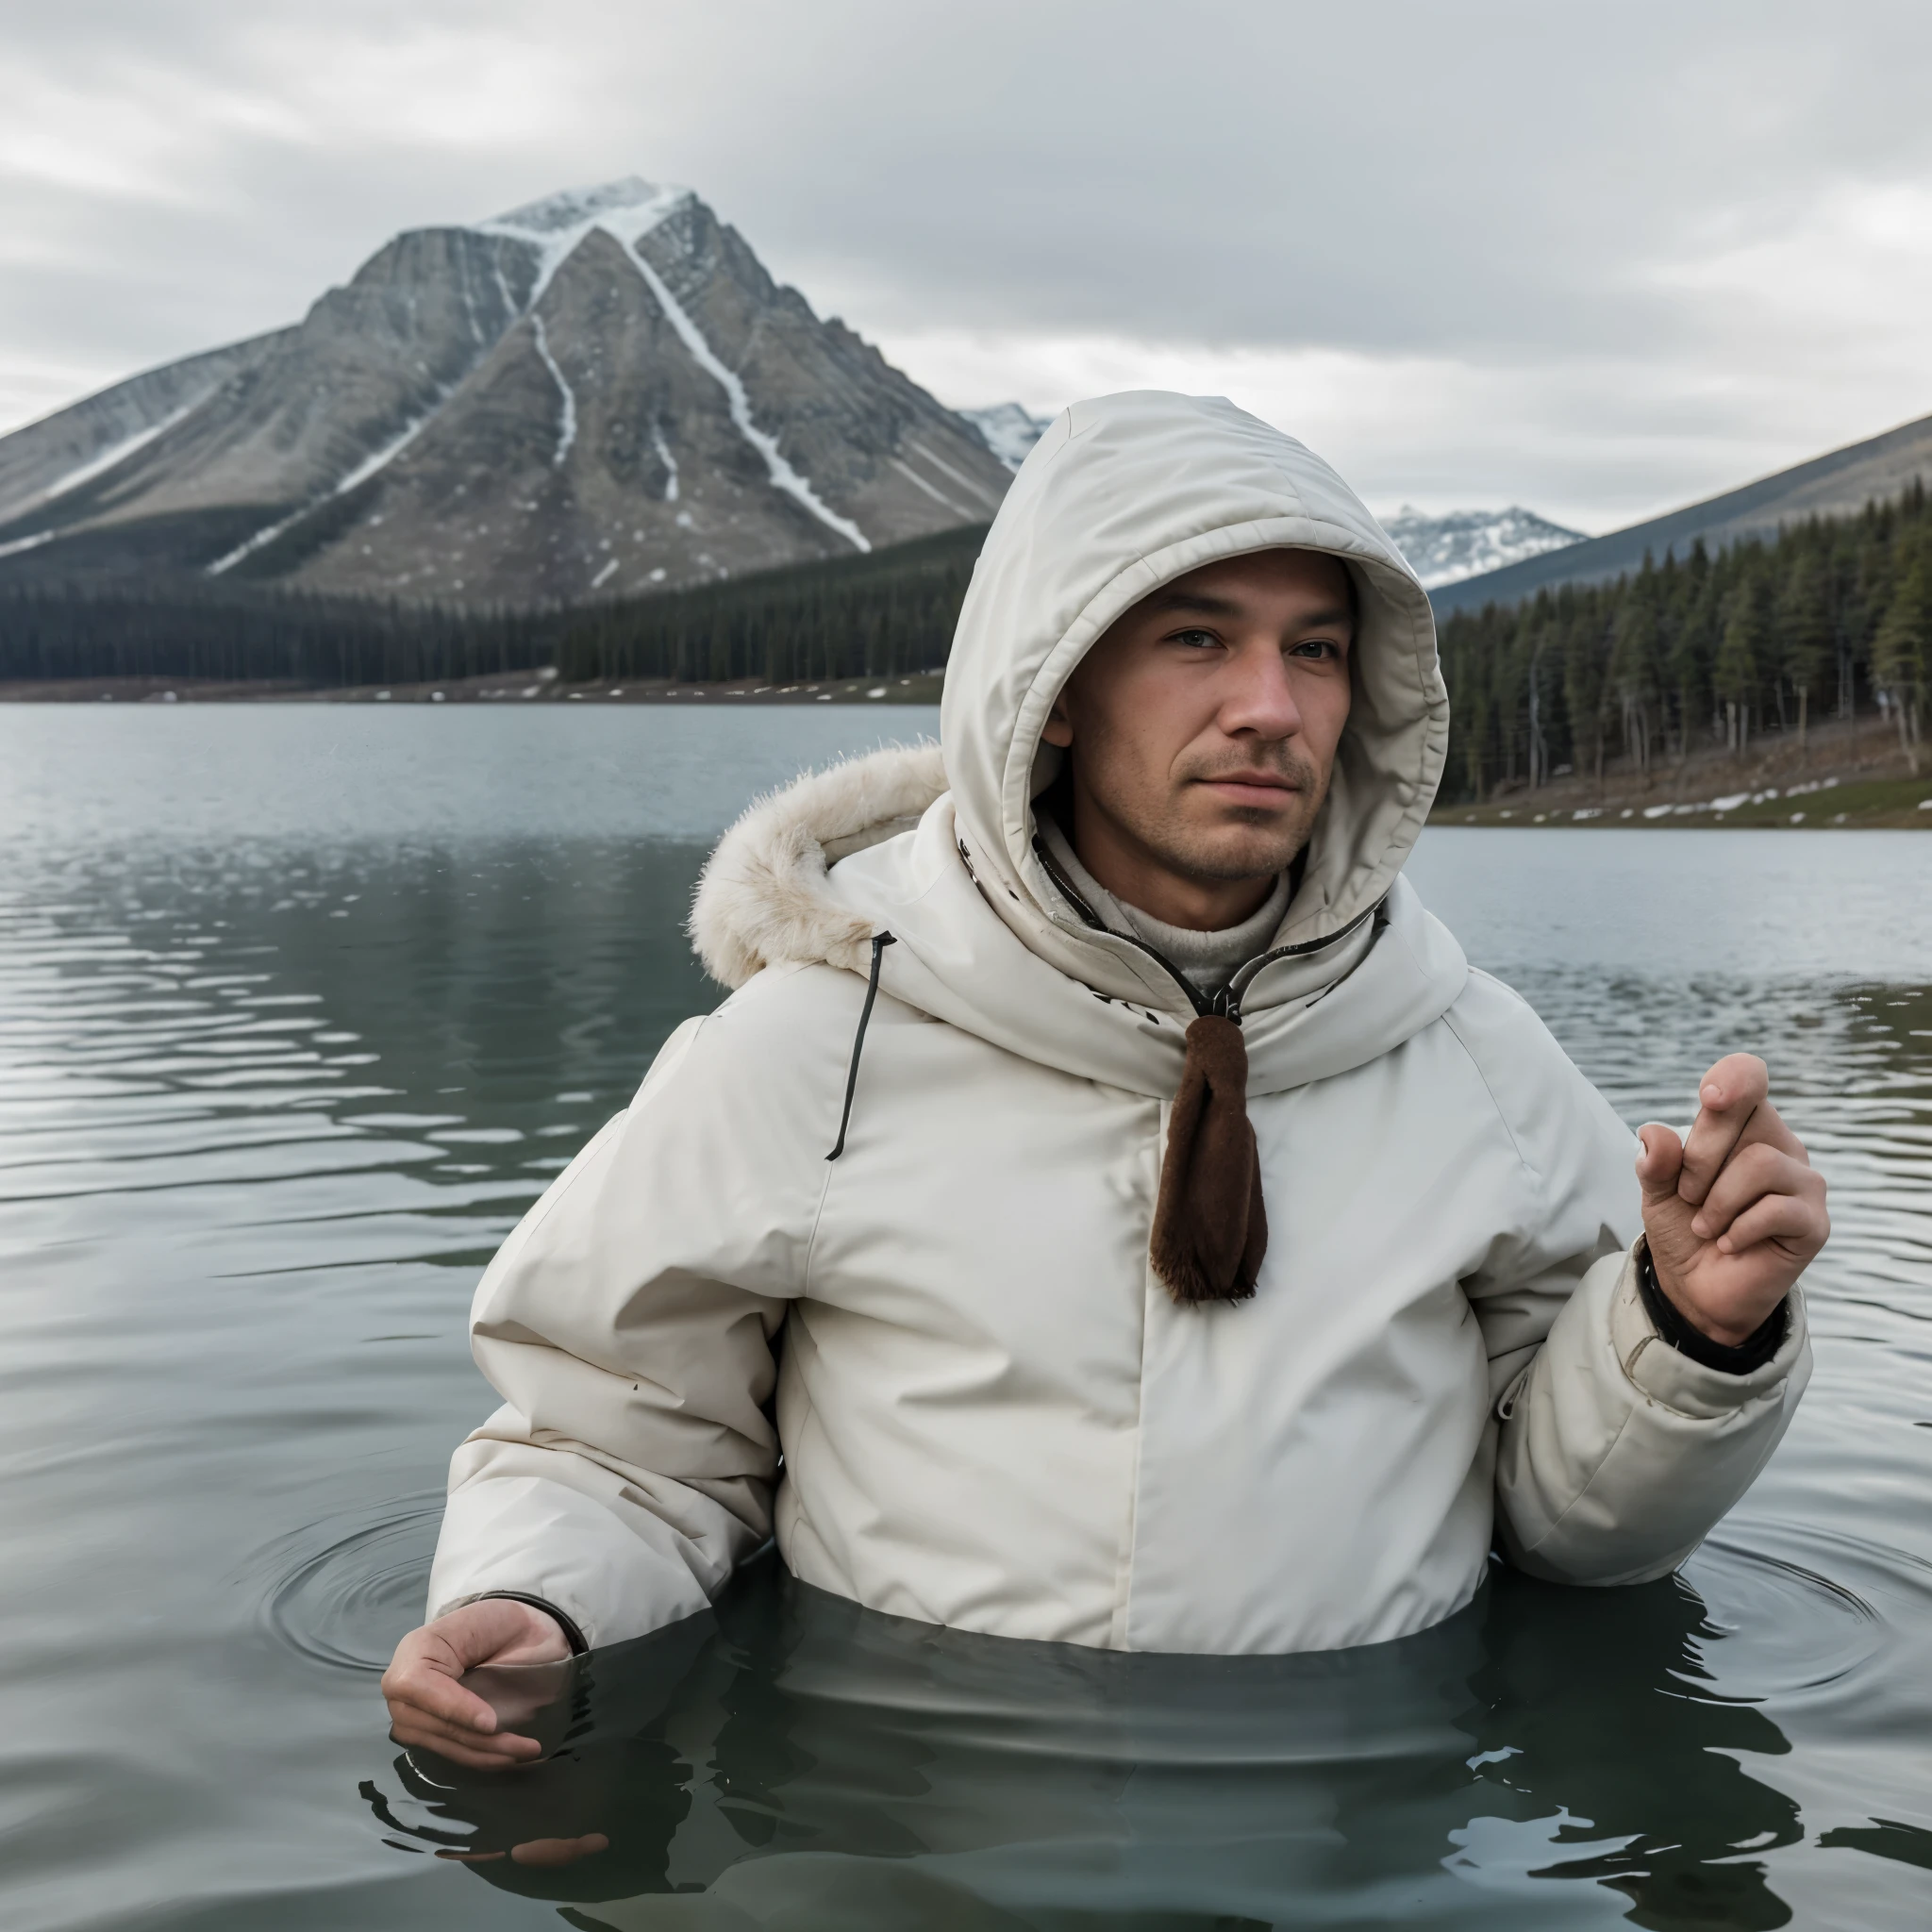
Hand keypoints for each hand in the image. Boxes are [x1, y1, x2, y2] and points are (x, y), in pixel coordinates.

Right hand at [381, 1598, 572, 1770]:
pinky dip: (480, 1758)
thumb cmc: (499, 1622)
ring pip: (443, 1746)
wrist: (514, 1628)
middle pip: (432, 1725)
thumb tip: (482, 1717)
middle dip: (479, 1740)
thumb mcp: (486, 1625)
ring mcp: (411, 1713)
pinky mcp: (425, 1732)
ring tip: (525, 1753)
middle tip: (525, 1746)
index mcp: (415, 1650)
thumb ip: (475, 1659)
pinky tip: (507, 1758)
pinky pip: (449, 1751)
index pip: (417, 1686)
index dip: (453, 1707)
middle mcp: (403, 1686)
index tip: (491, 1722)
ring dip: (485, 1756)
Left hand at [1636, 1053, 1828, 1347]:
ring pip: (1761, 1162)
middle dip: (1700, 1157)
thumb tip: (1654, 1135)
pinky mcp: (1814, 1223)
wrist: (1698, 1288)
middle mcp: (1780, 1145)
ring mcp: (1803, 1183)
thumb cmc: (1684, 1227)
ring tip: (1705, 1225)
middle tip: (1686, 1195)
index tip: (1709, 1099)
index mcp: (1744, 1125)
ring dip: (1719, 1199)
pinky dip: (1739, 1229)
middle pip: (1748, 1115)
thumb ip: (1657, 1162)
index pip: (1750, 1077)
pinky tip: (1727, 1243)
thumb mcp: (1657, 1190)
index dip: (1733, 1078)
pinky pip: (1778, 1209)